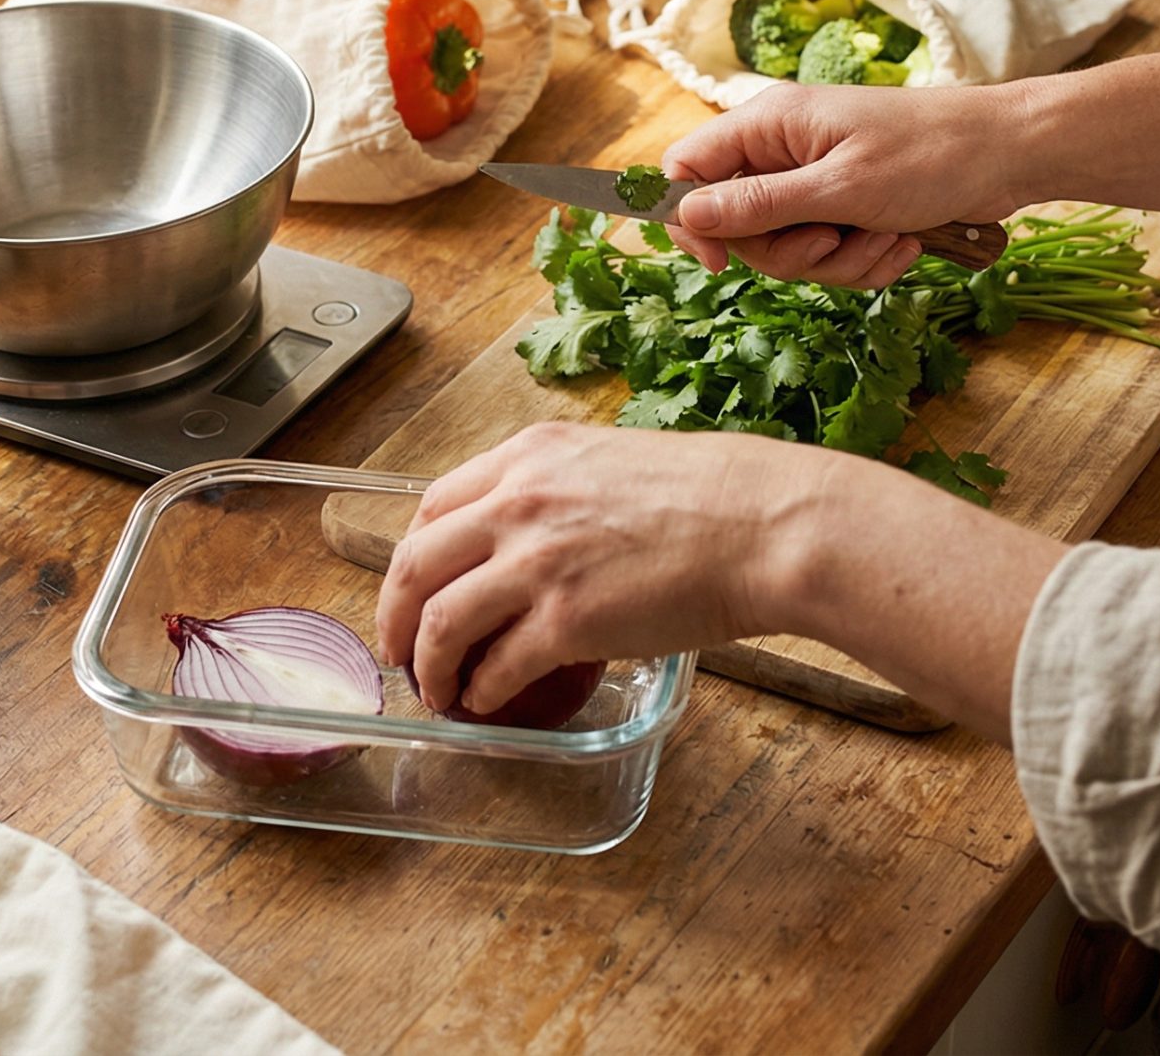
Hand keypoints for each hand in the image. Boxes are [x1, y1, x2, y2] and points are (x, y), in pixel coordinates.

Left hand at [376, 423, 843, 714]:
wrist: (766, 526)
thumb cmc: (716, 497)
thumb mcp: (615, 463)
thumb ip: (562, 491)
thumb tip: (540, 537)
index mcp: (530, 457)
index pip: (434, 505)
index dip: (413, 556)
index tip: (412, 586)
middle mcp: (519, 503)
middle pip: (417, 564)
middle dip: (393, 615)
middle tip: (398, 650)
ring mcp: (537, 563)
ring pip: (441, 622)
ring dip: (429, 666)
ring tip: (436, 691)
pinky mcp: (565, 621)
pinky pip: (496, 667)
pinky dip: (481, 691)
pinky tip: (487, 702)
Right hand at [661, 80, 1042, 285]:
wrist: (1008, 155)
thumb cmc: (929, 155)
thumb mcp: (839, 188)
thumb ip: (759, 205)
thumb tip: (688, 213)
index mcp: (769, 125)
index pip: (686, 169)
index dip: (691, 220)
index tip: (722, 261)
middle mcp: (783, 150)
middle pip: (738, 225)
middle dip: (791, 251)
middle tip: (835, 240)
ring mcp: (815, 180)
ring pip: (788, 248)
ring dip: (838, 260)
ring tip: (884, 236)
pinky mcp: (847, 206)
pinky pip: (829, 255)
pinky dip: (864, 260)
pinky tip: (902, 242)